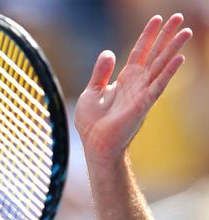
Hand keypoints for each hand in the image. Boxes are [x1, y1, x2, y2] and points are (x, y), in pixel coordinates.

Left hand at [74, 14, 192, 162]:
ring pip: (160, 66)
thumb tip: (109, 52)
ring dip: (173, 49)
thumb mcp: (91, 92)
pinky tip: (179, 59)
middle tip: (179, 17)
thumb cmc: (92, 123)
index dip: (147, 35)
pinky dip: (168, 72)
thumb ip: (100, 72)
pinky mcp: (143, 104)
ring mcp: (142, 93)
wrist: (94, 144)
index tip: (156, 19)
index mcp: (124, 80)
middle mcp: (136, 84)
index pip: (138, 52)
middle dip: (166, 36)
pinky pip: (158, 86)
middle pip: (154, 54)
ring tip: (186, 32)